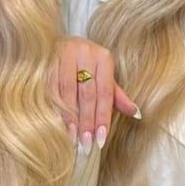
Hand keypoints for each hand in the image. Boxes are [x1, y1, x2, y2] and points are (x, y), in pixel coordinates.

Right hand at [54, 36, 140, 153]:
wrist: (59, 41)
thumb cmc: (86, 63)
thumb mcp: (103, 75)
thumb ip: (116, 95)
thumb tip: (137, 114)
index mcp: (103, 57)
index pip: (105, 92)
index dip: (103, 116)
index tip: (101, 138)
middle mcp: (85, 52)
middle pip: (87, 93)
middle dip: (87, 121)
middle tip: (87, 143)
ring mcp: (64, 54)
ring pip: (68, 91)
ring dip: (70, 117)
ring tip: (73, 138)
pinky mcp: (47, 59)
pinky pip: (51, 87)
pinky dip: (55, 107)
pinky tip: (58, 123)